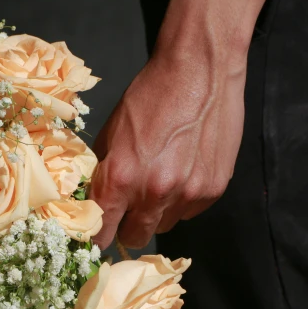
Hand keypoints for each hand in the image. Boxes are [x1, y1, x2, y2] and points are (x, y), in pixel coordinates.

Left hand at [89, 49, 247, 249]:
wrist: (199, 70)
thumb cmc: (150, 95)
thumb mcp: (112, 132)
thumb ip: (103, 171)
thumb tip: (94, 199)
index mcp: (122, 177)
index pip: (101, 231)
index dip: (97, 236)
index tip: (98, 234)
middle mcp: (155, 193)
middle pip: (135, 238)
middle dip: (128, 228)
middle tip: (129, 209)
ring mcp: (188, 194)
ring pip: (164, 225)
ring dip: (157, 212)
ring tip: (161, 178)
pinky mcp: (213, 189)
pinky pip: (190, 211)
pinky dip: (182, 199)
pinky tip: (183, 170)